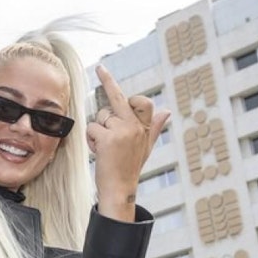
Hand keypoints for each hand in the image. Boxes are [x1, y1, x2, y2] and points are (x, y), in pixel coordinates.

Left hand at [86, 64, 171, 220]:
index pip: (142, 102)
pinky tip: (98, 151)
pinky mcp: (109, 137)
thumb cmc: (129, 168)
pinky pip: (92, 128)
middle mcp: (136, 127)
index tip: (106, 71)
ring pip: (101, 117)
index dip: (125, 88)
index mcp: (145, 128)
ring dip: (97, 131)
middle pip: (119, 99)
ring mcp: (123, 131)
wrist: (120, 189)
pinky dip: (91, 139)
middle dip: (108, 80)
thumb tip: (167, 112)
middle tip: (100, 67)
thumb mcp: (146, 147)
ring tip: (104, 148)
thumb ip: (154, 128)